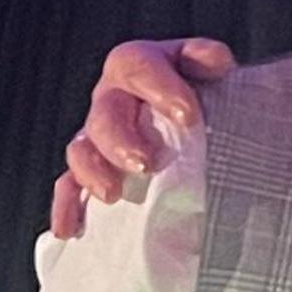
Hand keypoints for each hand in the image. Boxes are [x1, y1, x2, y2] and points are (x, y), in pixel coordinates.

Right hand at [46, 36, 235, 238]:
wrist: (219, 135)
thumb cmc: (223, 102)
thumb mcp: (224, 77)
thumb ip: (215, 64)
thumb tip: (216, 60)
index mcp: (145, 67)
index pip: (138, 65)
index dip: (158, 87)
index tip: (188, 116)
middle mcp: (116, 98)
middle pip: (104, 112)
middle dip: (121, 139)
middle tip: (146, 163)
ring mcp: (101, 138)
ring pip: (81, 149)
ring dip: (92, 171)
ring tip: (112, 195)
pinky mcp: (95, 174)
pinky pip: (70, 189)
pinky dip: (67, 208)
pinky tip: (69, 230)